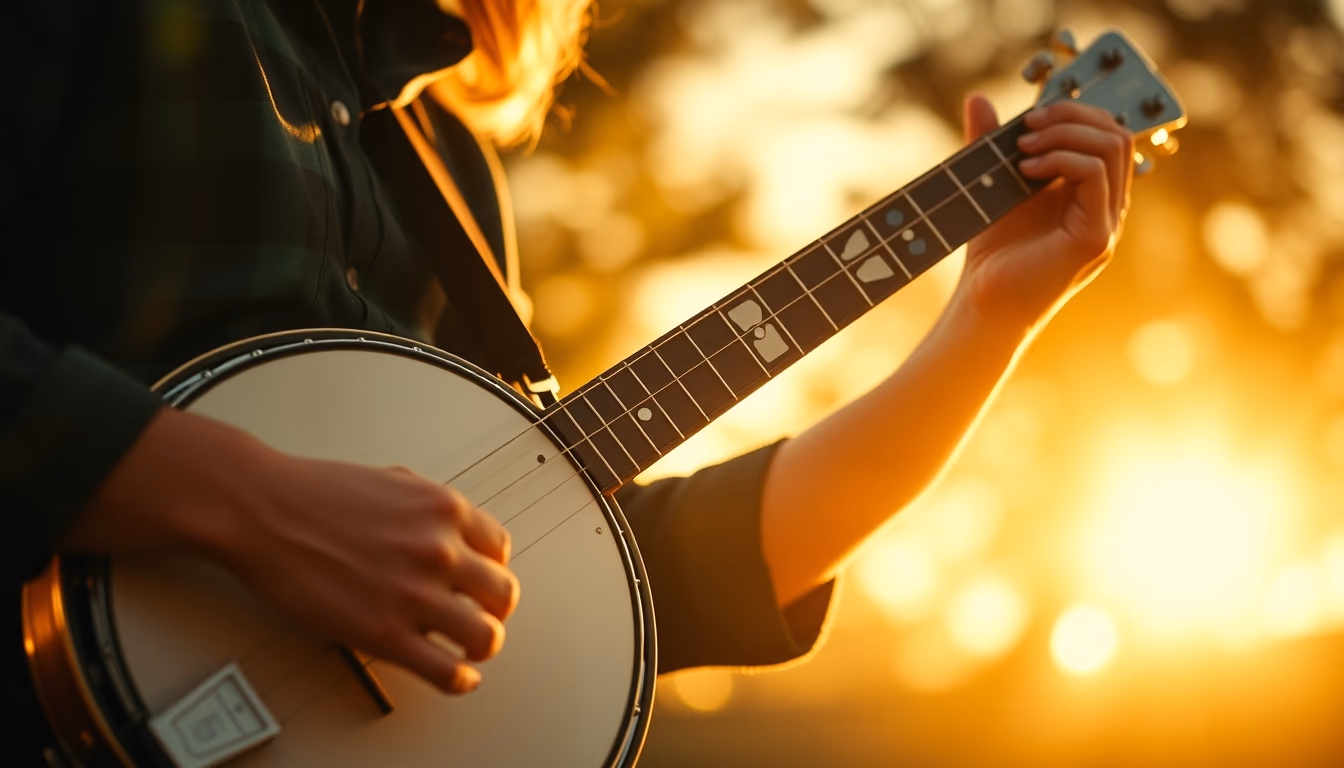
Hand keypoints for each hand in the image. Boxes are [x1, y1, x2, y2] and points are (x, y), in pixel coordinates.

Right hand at [68, 409, 517, 694]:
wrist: (262, 511)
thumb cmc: (313, 494)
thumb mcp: (390, 479)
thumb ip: (427, 505)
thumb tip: (445, 528)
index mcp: (444, 509)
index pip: (500, 549)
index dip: (489, 568)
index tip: (477, 579)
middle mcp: (438, 550)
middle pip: (503, 594)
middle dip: (493, 608)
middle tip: (479, 614)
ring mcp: (415, 594)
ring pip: (486, 637)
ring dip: (481, 645)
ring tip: (467, 647)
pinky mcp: (386, 634)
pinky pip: (447, 671)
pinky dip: (459, 680)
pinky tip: (454, 675)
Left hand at [956, 95, 1133, 328]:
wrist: (985, 303)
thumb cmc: (992, 253)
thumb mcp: (992, 184)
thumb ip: (990, 143)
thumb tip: (978, 98)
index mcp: (1092, 195)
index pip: (1107, 136)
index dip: (1076, 114)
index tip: (1030, 116)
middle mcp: (1108, 208)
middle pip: (1117, 134)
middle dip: (1073, 116)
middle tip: (1028, 124)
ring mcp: (1107, 224)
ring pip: (1112, 148)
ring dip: (1066, 134)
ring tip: (1024, 147)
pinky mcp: (1095, 238)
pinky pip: (1096, 176)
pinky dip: (1062, 160)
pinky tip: (1028, 170)